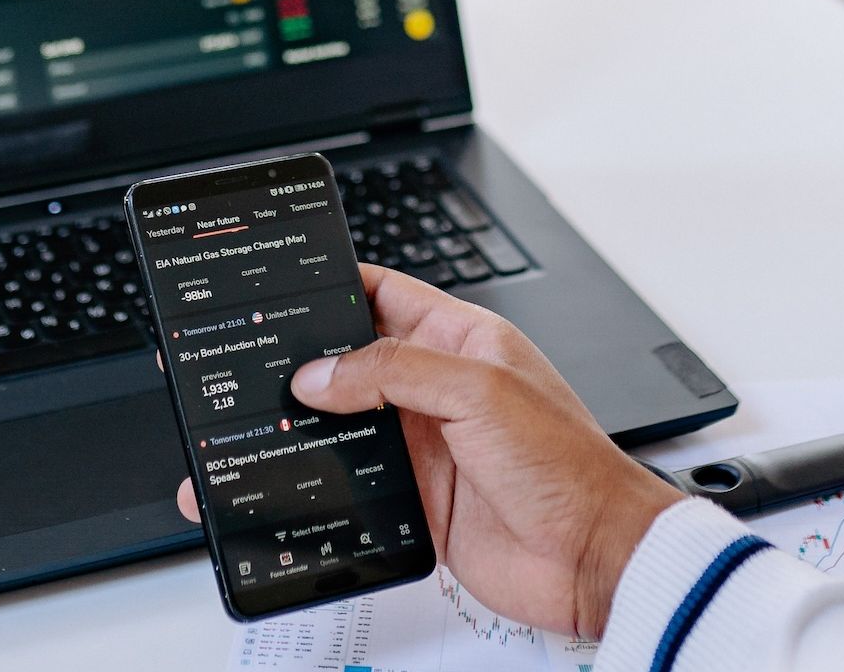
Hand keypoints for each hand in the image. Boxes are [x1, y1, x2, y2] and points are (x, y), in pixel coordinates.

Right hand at [174, 265, 680, 636]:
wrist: (591, 557)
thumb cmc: (566, 465)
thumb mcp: (479, 392)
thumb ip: (395, 372)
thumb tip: (322, 372)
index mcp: (464, 341)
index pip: (387, 296)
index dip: (338, 287)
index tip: (285, 286)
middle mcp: (441, 388)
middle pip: (357, 362)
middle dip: (308, 360)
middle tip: (252, 361)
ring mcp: (428, 445)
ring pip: (350, 424)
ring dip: (311, 425)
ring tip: (259, 420)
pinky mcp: (420, 499)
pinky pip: (359, 482)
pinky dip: (327, 480)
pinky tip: (295, 478)